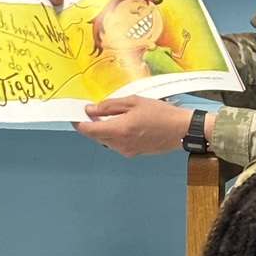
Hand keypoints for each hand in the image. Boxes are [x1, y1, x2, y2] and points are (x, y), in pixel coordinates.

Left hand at [75, 96, 190, 156]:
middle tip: (92, 112)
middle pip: (96, 136)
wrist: (180, 130)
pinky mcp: (133, 153)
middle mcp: (120, 144)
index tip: (75, 115)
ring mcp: (126, 150)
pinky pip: (115, 144)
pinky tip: (121, 124)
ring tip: (110, 116)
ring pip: (105, 141)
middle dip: (90, 125)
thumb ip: (110, 106)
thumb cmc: (161, 113)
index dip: (79, 123)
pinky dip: (113, 135)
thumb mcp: (134, 102)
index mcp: (119, 130)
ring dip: (102, 130)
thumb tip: (91, 110)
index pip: (89, 130)